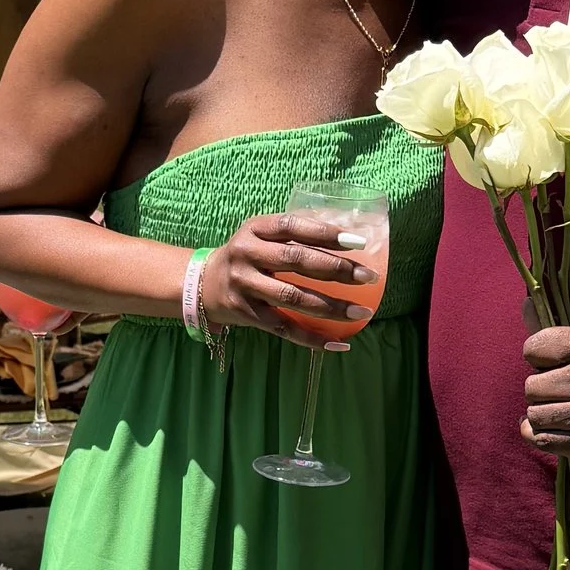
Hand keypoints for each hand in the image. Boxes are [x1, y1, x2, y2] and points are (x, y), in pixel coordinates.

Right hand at [200, 212, 376, 346]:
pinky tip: (339, 344)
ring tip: (361, 312)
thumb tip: (349, 240)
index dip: (325, 232)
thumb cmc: (247, 257)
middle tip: (368, 276)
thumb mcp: (260, 236)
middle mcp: (246, 254)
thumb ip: (292, 236)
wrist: (202, 284)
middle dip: (336, 269)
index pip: (293, 225)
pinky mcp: (245, 313)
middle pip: (296, 260)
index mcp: (254, 229)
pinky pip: (284, 328)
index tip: (358, 241)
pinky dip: (313, 338)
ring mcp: (244, 285)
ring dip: (331, 307)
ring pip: (292, 297)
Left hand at [520, 320, 569, 459]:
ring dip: (543, 411)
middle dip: (541, 385)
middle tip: (559, 386)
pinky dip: (540, 435)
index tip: (549, 359)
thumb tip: (526, 305)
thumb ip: (564, 320)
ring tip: (560, 406)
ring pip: (535, 415)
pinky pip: (544, 441)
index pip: (534, 348)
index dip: (537, 353)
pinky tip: (553, 426)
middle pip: (532, 385)